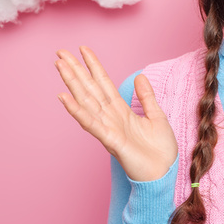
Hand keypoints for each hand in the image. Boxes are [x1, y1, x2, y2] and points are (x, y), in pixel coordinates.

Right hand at [55, 46, 176, 181]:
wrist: (164, 173)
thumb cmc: (160, 150)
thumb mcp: (157, 116)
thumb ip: (146, 97)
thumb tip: (140, 76)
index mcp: (121, 111)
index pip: (103, 83)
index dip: (94, 66)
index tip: (83, 49)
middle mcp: (110, 117)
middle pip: (90, 89)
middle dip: (76, 70)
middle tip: (60, 52)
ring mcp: (108, 128)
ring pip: (86, 101)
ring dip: (72, 83)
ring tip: (60, 66)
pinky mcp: (110, 141)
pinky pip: (91, 123)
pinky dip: (77, 110)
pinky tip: (65, 98)